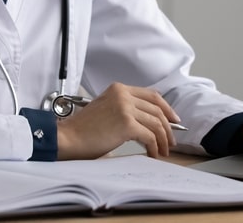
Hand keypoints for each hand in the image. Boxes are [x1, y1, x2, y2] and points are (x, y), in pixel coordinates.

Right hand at [56, 83, 180, 159]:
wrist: (68, 138)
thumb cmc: (84, 129)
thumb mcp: (106, 108)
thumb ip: (125, 108)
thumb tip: (148, 121)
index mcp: (119, 88)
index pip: (152, 95)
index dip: (166, 108)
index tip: (173, 120)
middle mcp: (123, 94)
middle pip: (157, 109)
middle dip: (168, 126)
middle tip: (171, 140)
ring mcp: (125, 107)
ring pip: (156, 123)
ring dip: (163, 139)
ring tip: (163, 150)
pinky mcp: (126, 124)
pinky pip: (149, 136)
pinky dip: (154, 147)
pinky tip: (153, 154)